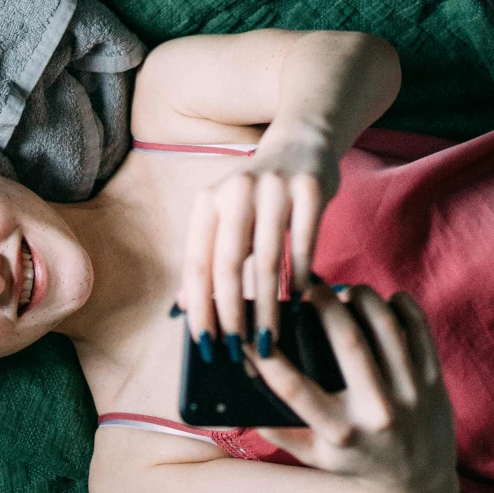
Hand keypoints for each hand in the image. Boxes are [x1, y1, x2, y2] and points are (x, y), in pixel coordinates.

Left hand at [181, 130, 337, 359]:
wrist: (303, 143)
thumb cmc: (259, 194)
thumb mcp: (226, 216)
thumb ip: (207, 257)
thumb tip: (183, 307)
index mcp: (209, 200)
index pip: (197, 261)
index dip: (198, 306)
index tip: (204, 343)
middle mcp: (236, 190)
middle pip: (228, 263)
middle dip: (231, 313)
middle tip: (238, 349)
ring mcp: (275, 187)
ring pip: (267, 259)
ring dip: (267, 307)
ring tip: (270, 338)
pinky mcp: (310, 188)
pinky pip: (305, 245)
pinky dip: (302, 279)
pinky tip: (301, 304)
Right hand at [252, 285, 459, 492]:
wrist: (420, 487)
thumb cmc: (359, 465)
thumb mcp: (316, 457)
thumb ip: (279, 431)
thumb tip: (235, 402)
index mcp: (341, 433)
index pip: (295, 388)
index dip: (268, 356)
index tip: (255, 329)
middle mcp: (377, 413)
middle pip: (349, 342)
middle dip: (325, 304)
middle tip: (310, 286)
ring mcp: (411, 395)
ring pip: (386, 327)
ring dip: (363, 298)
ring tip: (347, 291)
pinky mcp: (435, 382)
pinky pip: (420, 330)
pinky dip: (402, 306)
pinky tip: (385, 300)